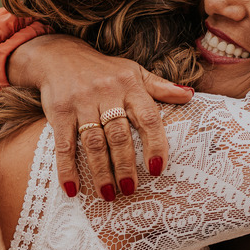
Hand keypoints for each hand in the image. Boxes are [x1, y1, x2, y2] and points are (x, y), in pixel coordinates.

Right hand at [8, 34, 193, 200]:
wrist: (58, 55)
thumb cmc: (102, 69)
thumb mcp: (133, 72)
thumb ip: (160, 87)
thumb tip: (190, 95)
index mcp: (129, 85)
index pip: (147, 117)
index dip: (155, 143)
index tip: (158, 169)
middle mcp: (106, 93)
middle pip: (119, 134)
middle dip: (125, 165)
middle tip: (130, 190)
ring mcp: (81, 102)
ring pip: (93, 142)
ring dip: (101, 171)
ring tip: (107, 194)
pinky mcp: (59, 111)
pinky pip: (64, 144)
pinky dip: (67, 168)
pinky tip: (72, 188)